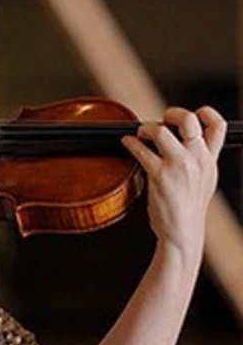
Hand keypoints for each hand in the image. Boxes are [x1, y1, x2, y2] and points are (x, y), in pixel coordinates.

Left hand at [121, 106, 225, 257]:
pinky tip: (126, 143)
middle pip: (188, 120)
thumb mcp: (204, 181)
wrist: (182, 233)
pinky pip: (141, 149)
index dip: (206, 112)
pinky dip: (130, 142)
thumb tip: (185, 141)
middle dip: (171, 113)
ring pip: (161, 131)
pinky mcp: (159, 175)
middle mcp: (197, 160)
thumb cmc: (187, 208)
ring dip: (145, 128)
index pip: (218, 126)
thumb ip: (199, 160)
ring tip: (140, 134)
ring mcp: (179, 166)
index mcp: (210, 161)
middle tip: (161, 120)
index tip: (193, 112)